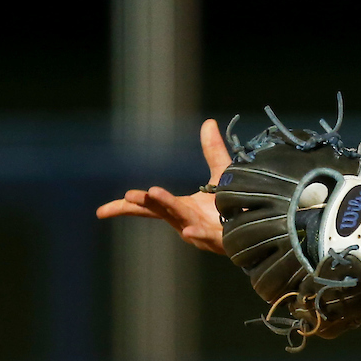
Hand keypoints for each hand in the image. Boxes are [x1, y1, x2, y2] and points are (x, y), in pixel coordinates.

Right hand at [96, 118, 230, 254]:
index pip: (149, 207)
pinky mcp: (221, 239)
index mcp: (182, 208)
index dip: (126, 207)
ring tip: (152, 193)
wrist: (259, 227)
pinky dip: (197, 235)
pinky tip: (187, 231)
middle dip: (147, 201)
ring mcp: (203, 232)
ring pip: (181, 220)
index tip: (101, 212)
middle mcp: (188, 221)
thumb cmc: (236, 206)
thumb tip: (208, 122)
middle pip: (162, 210)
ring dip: (167, 208)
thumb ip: (212, 151)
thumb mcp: (221, 174)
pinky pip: (207, 238)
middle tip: (131, 194)